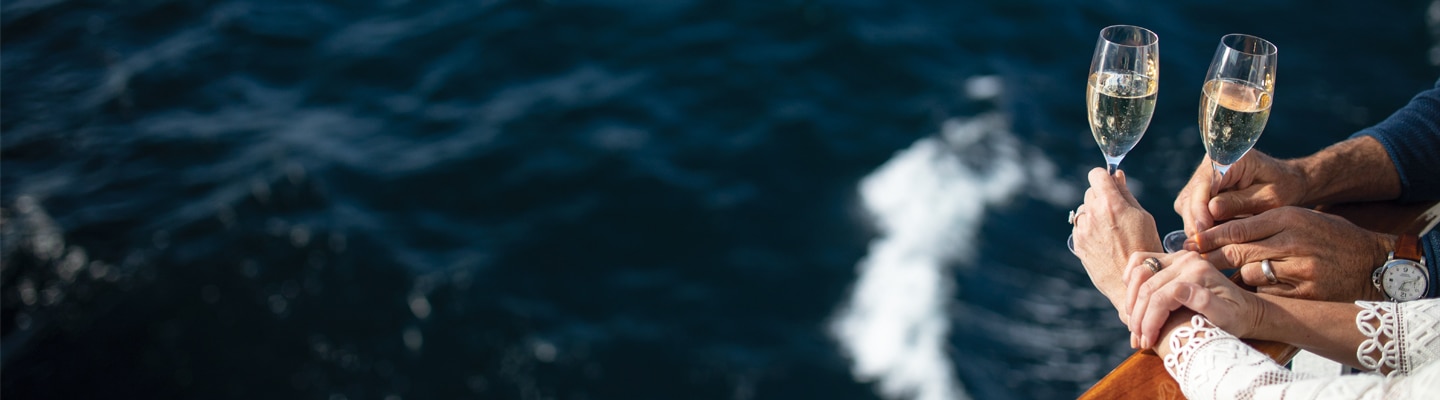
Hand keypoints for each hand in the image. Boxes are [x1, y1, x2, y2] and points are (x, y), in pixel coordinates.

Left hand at [1072, 168, 1162, 310]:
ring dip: (1094, 214)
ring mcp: (1082, 230)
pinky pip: (1080, 227)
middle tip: (1117, 212)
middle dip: (1102, 197)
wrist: (1133, 282)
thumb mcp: (1143, 217)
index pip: (1096, 174)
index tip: (1111, 184)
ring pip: (1084, 210)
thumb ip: (1126, 194)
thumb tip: (1116, 176)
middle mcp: (1092, 214)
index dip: (1104, 177)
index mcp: (1110, 204)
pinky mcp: (1077, 244)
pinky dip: (1089, 230)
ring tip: (1111, 231)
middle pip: (1090, 192)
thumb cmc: (1145, 247)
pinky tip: (1105, 242)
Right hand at [1122, 251, 1262, 349]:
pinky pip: (1141, 261)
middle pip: (1147, 286)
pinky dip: (1131, 278)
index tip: (1147, 341)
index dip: (1149, 321)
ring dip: (1131, 299)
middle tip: (1137, 338)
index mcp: (1198, 272)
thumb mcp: (1226, 316)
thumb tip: (1178, 290)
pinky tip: (1132, 300)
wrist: (1246, 309)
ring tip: (1134, 324)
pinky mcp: (1171, 259)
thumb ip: (1204, 302)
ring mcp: (1177, 257)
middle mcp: (1186, 260)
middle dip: (1137, 315)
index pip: (1160, 297)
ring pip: (1139, 272)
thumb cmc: (1237, 318)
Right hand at [1172, 151, 1307, 236]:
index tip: (1203, 229)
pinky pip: (1192, 211)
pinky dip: (1200, 226)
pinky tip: (1212, 239)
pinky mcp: (1201, 194)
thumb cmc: (1284, 187)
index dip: (1200, 208)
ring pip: (1187, 206)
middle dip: (1195, 221)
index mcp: (1229, 158)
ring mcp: (1203, 180)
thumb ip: (1240, 203)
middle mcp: (1210, 166)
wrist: (1290, 183)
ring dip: (1196, 226)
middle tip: (1204, 246)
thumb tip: (1210, 210)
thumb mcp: (1269, 197)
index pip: (1204, 183)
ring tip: (1211, 245)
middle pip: (1190, 196)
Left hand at [1189, 206, 1388, 301]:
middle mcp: (1292, 241)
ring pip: (1250, 273)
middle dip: (1213, 258)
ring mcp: (1300, 268)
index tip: (1191, 243)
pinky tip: (1265, 288)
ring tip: (1241, 275)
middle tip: (1195, 263)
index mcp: (1288, 217)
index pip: (1237, 227)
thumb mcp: (1301, 218)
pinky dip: (1261, 291)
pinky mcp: (1306, 292)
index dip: (1210, 236)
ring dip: (1240, 275)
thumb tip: (1217, 228)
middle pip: (1237, 251)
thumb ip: (1264, 223)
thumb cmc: (1331, 237)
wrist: (1374, 263)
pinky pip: (1268, 293)